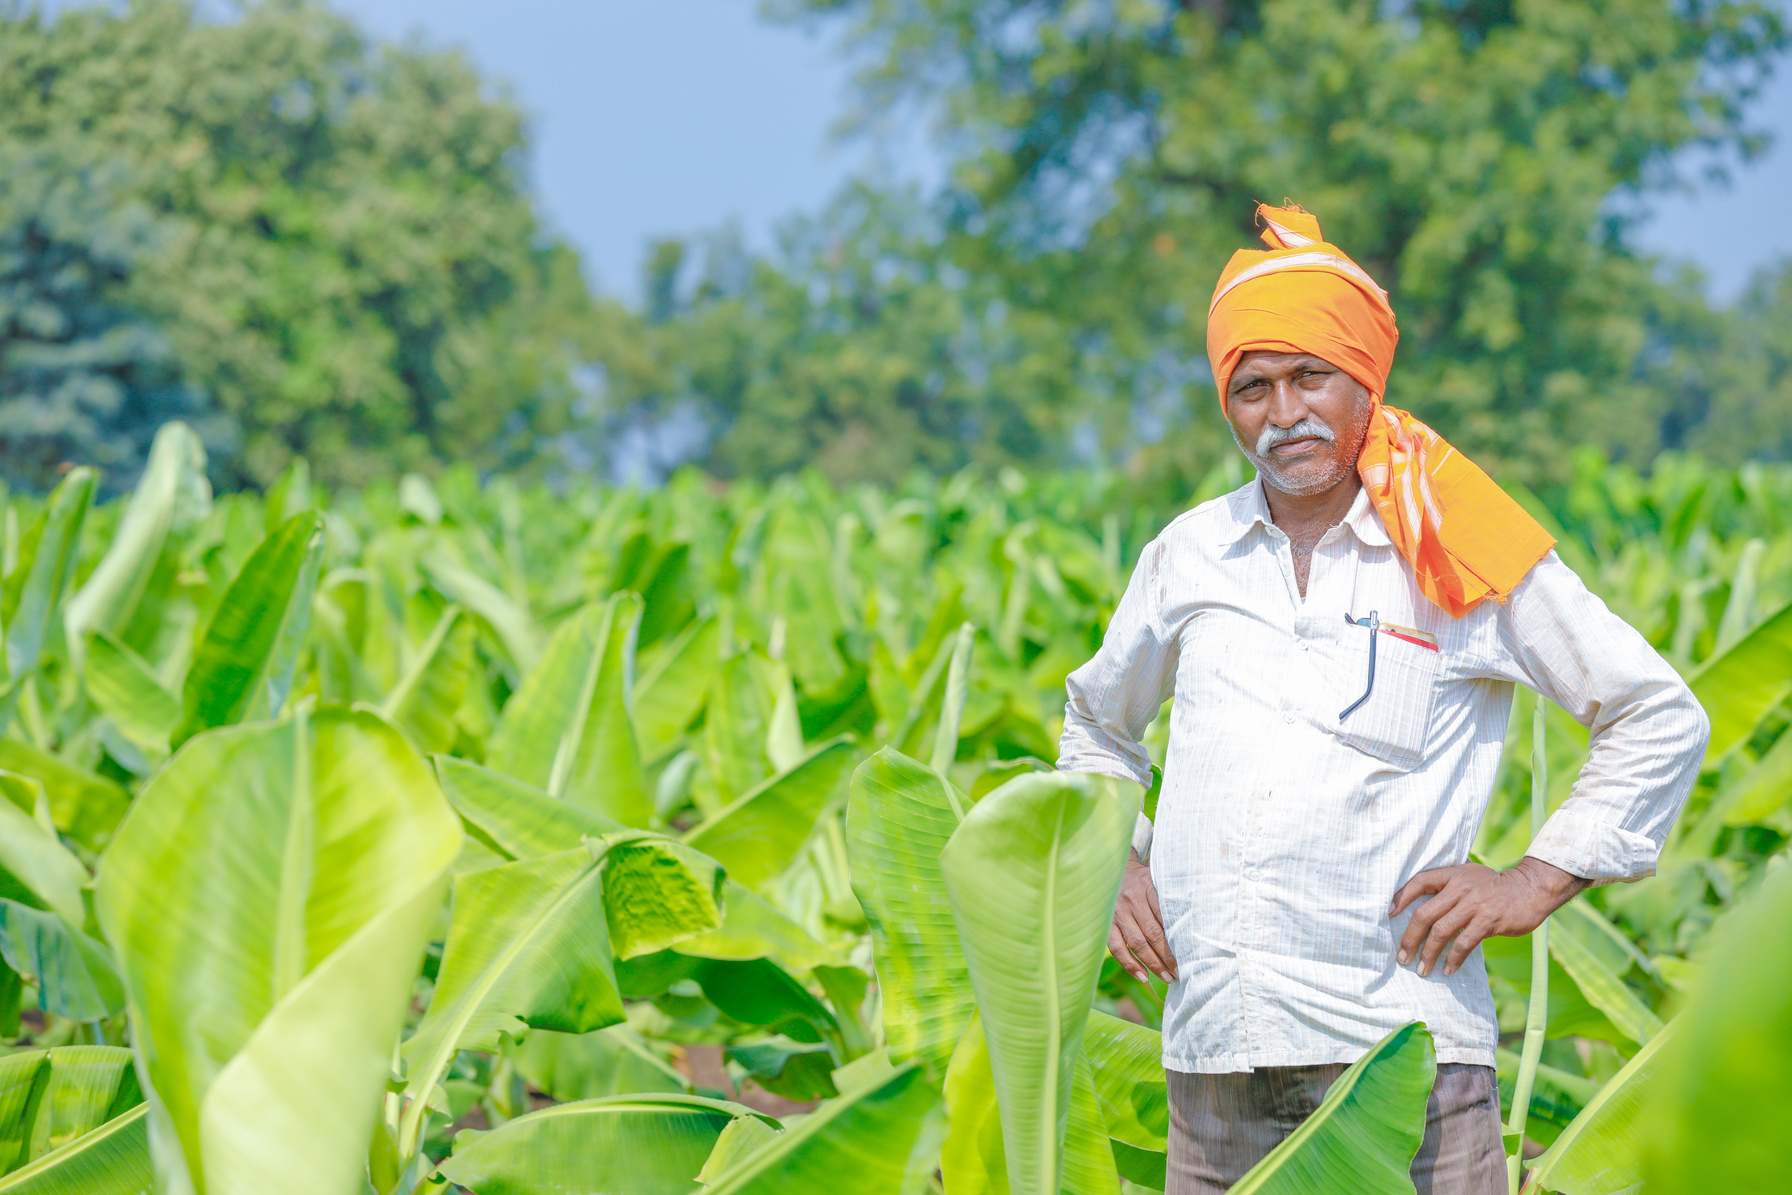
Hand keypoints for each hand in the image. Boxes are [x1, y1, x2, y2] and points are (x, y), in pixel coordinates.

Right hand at [1109, 849, 1176, 982]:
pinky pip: (1117, 948)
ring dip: (1153, 964)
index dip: (1176, 939)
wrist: (1113, 871)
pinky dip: (1130, 964)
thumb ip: (1170, 900)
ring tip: (1167, 978)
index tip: (1189, 955)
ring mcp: (1117, 912)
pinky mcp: (1107, 924)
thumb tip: (1190, 930)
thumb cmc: (1143, 881)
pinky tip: (1143, 976)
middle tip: (1180, 972)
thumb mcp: (1158, 881)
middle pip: (1152, 934)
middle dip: (1168, 957)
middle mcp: (1132, 900)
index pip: (1165, 917)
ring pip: (1136, 943)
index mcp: (1148, 887)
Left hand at [1389, 856, 1588, 977]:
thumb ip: (1449, 886)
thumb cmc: (1496, 886)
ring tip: (1422, 969)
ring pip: (1441, 931)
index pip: (1419, 881)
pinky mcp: (1488, 921)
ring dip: (1429, 953)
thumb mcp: (1470, 876)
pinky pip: (1464, 943)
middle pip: (1424, 914)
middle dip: (1410, 938)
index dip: (1401, 897)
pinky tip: (1448, 969)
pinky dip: (1454, 958)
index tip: (1389, 914)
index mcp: (1453, 875)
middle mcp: (1460, 888)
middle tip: (1403, 957)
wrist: (1531, 889)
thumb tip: (1424, 907)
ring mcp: (1474, 904)